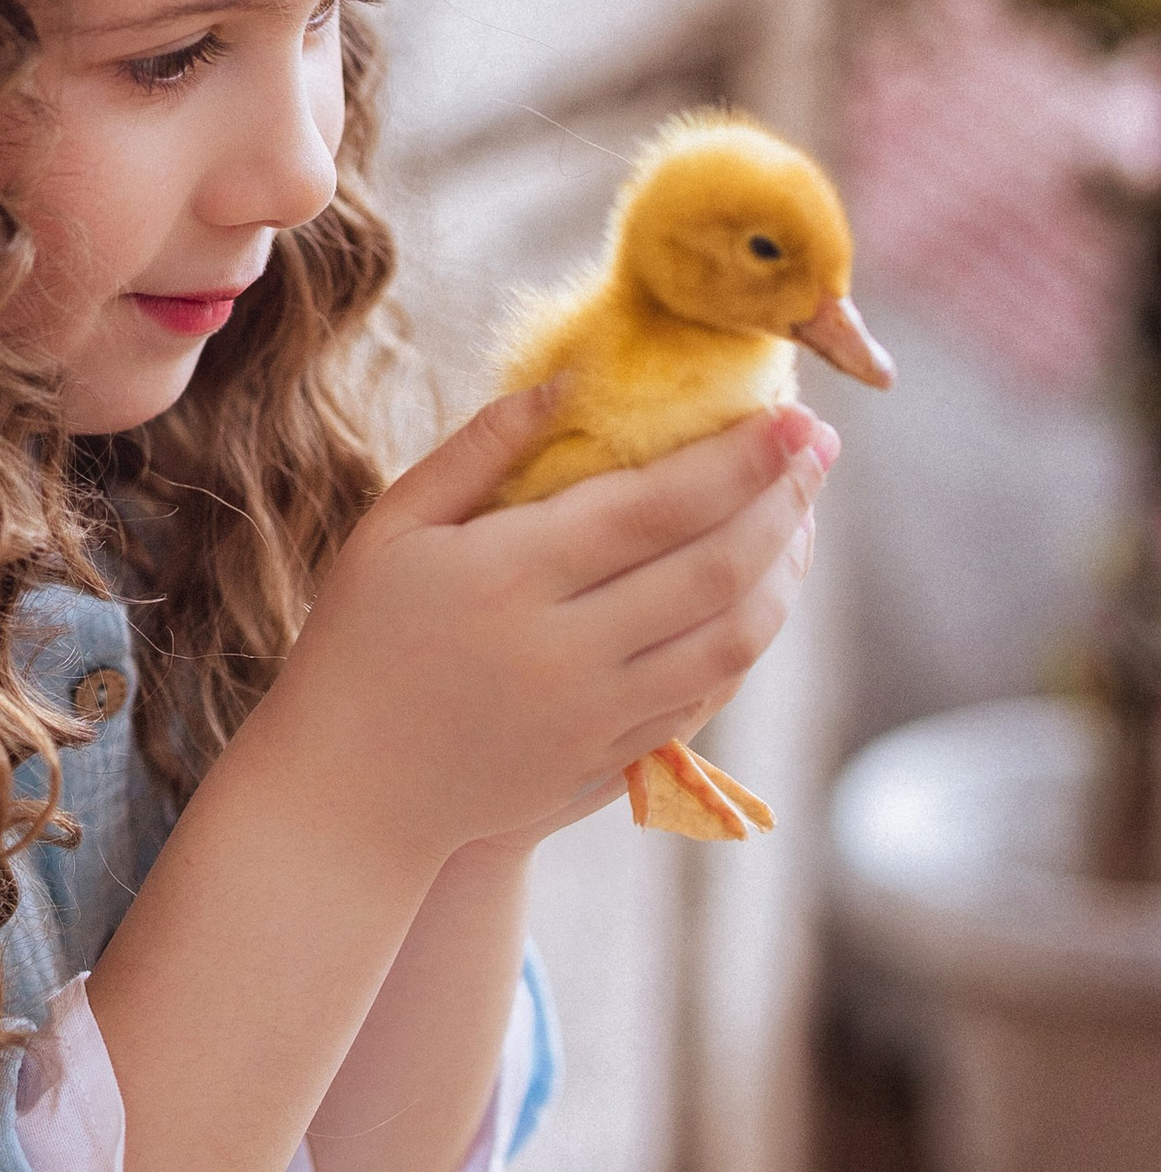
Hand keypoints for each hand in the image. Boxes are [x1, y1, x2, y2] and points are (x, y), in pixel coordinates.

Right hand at [247, 384, 833, 878]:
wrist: (349, 791)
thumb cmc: (360, 638)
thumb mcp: (393, 526)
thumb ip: (478, 448)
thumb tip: (571, 380)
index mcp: (509, 576)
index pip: (655, 507)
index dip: (737, 459)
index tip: (792, 413)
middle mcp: (564, 649)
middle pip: (713, 568)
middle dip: (784, 498)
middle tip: (821, 444)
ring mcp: (596, 715)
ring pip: (732, 639)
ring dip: (785, 570)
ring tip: (803, 513)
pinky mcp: (610, 761)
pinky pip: (709, 694)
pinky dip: (750, 637)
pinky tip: (761, 591)